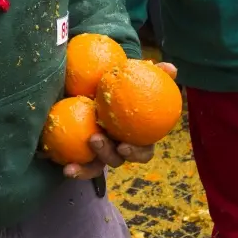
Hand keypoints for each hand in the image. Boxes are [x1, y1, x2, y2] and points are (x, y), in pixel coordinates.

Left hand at [63, 62, 176, 179]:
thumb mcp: (130, 74)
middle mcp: (117, 146)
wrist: (87, 83)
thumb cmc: (115, 82)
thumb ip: (152, 72)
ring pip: (97, 166)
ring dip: (89, 166)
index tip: (124, 145)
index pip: (143, 151)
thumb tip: (170, 67)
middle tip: (96, 139)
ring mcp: (98, 151)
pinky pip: (79, 165)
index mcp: (134, 135)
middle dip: (109, 154)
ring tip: (77, 146)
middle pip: (118, 160)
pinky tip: (67, 169)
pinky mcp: (80, 152)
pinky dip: (75, 170)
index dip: (137, 153)